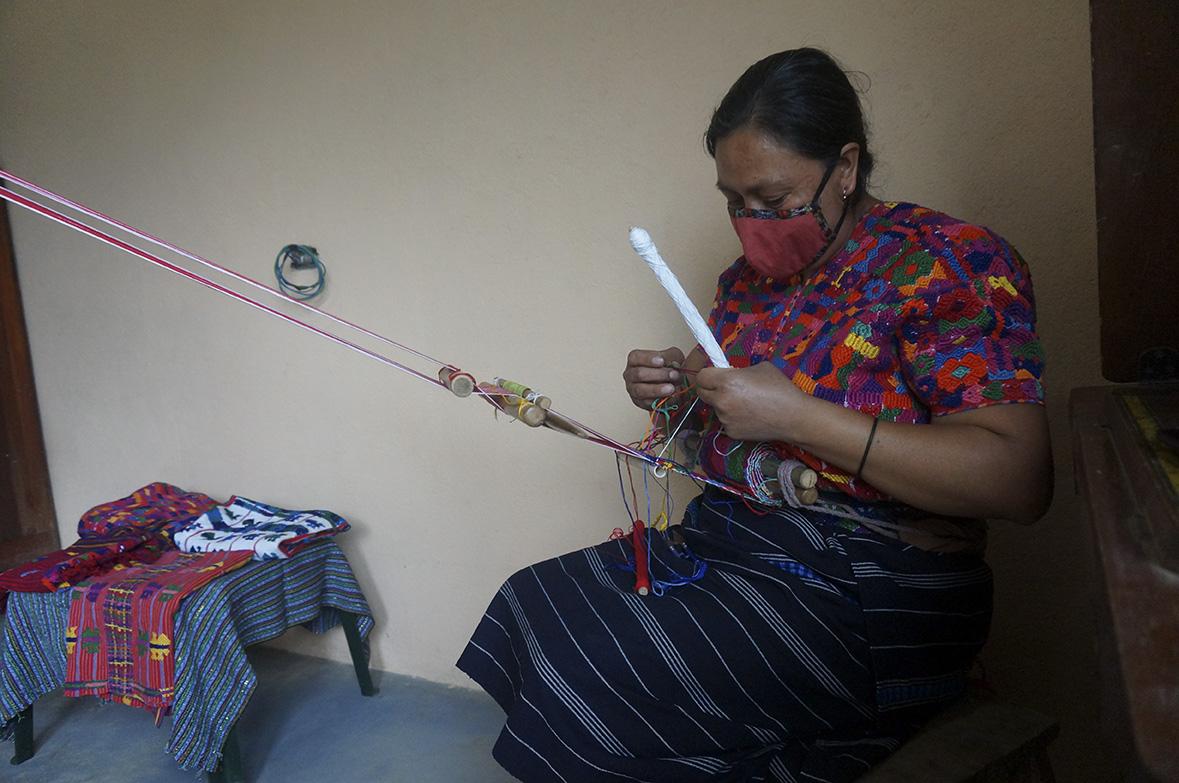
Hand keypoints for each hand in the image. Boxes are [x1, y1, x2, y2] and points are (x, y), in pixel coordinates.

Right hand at [623, 347, 684, 408]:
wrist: (671, 384)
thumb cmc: (667, 367)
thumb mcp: (671, 356)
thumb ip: (672, 358)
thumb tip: (674, 365)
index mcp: (634, 360)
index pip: (636, 357)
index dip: (648, 359)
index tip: (662, 361)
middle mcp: (630, 374)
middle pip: (639, 374)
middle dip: (658, 374)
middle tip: (674, 375)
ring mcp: (632, 389)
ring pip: (640, 390)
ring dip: (657, 389)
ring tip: (671, 388)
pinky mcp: (639, 402)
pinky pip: (646, 403)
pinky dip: (659, 400)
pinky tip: (670, 397)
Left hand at [696, 361, 810, 440]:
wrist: (793, 417)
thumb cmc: (780, 388)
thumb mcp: (760, 368)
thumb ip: (738, 371)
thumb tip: (729, 373)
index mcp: (726, 381)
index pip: (700, 377)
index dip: (707, 374)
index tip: (714, 375)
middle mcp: (721, 401)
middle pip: (702, 393)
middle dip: (711, 389)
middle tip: (725, 388)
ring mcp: (725, 419)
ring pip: (715, 408)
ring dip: (724, 404)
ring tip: (746, 404)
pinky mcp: (731, 432)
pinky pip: (726, 421)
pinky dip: (733, 418)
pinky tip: (750, 416)